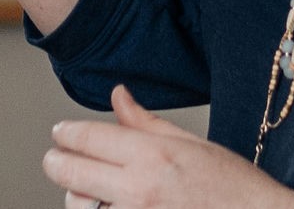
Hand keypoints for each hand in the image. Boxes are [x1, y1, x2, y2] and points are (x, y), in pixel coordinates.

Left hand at [42, 88, 293, 208]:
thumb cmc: (236, 188)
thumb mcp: (193, 145)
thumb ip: (145, 123)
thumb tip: (118, 95)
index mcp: (152, 156)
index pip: (85, 137)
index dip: (65, 134)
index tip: (60, 134)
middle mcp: (141, 189)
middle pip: (70, 172)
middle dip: (57, 163)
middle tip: (57, 160)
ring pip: (81, 207)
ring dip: (77, 198)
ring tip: (84, 191)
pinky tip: (108, 207)